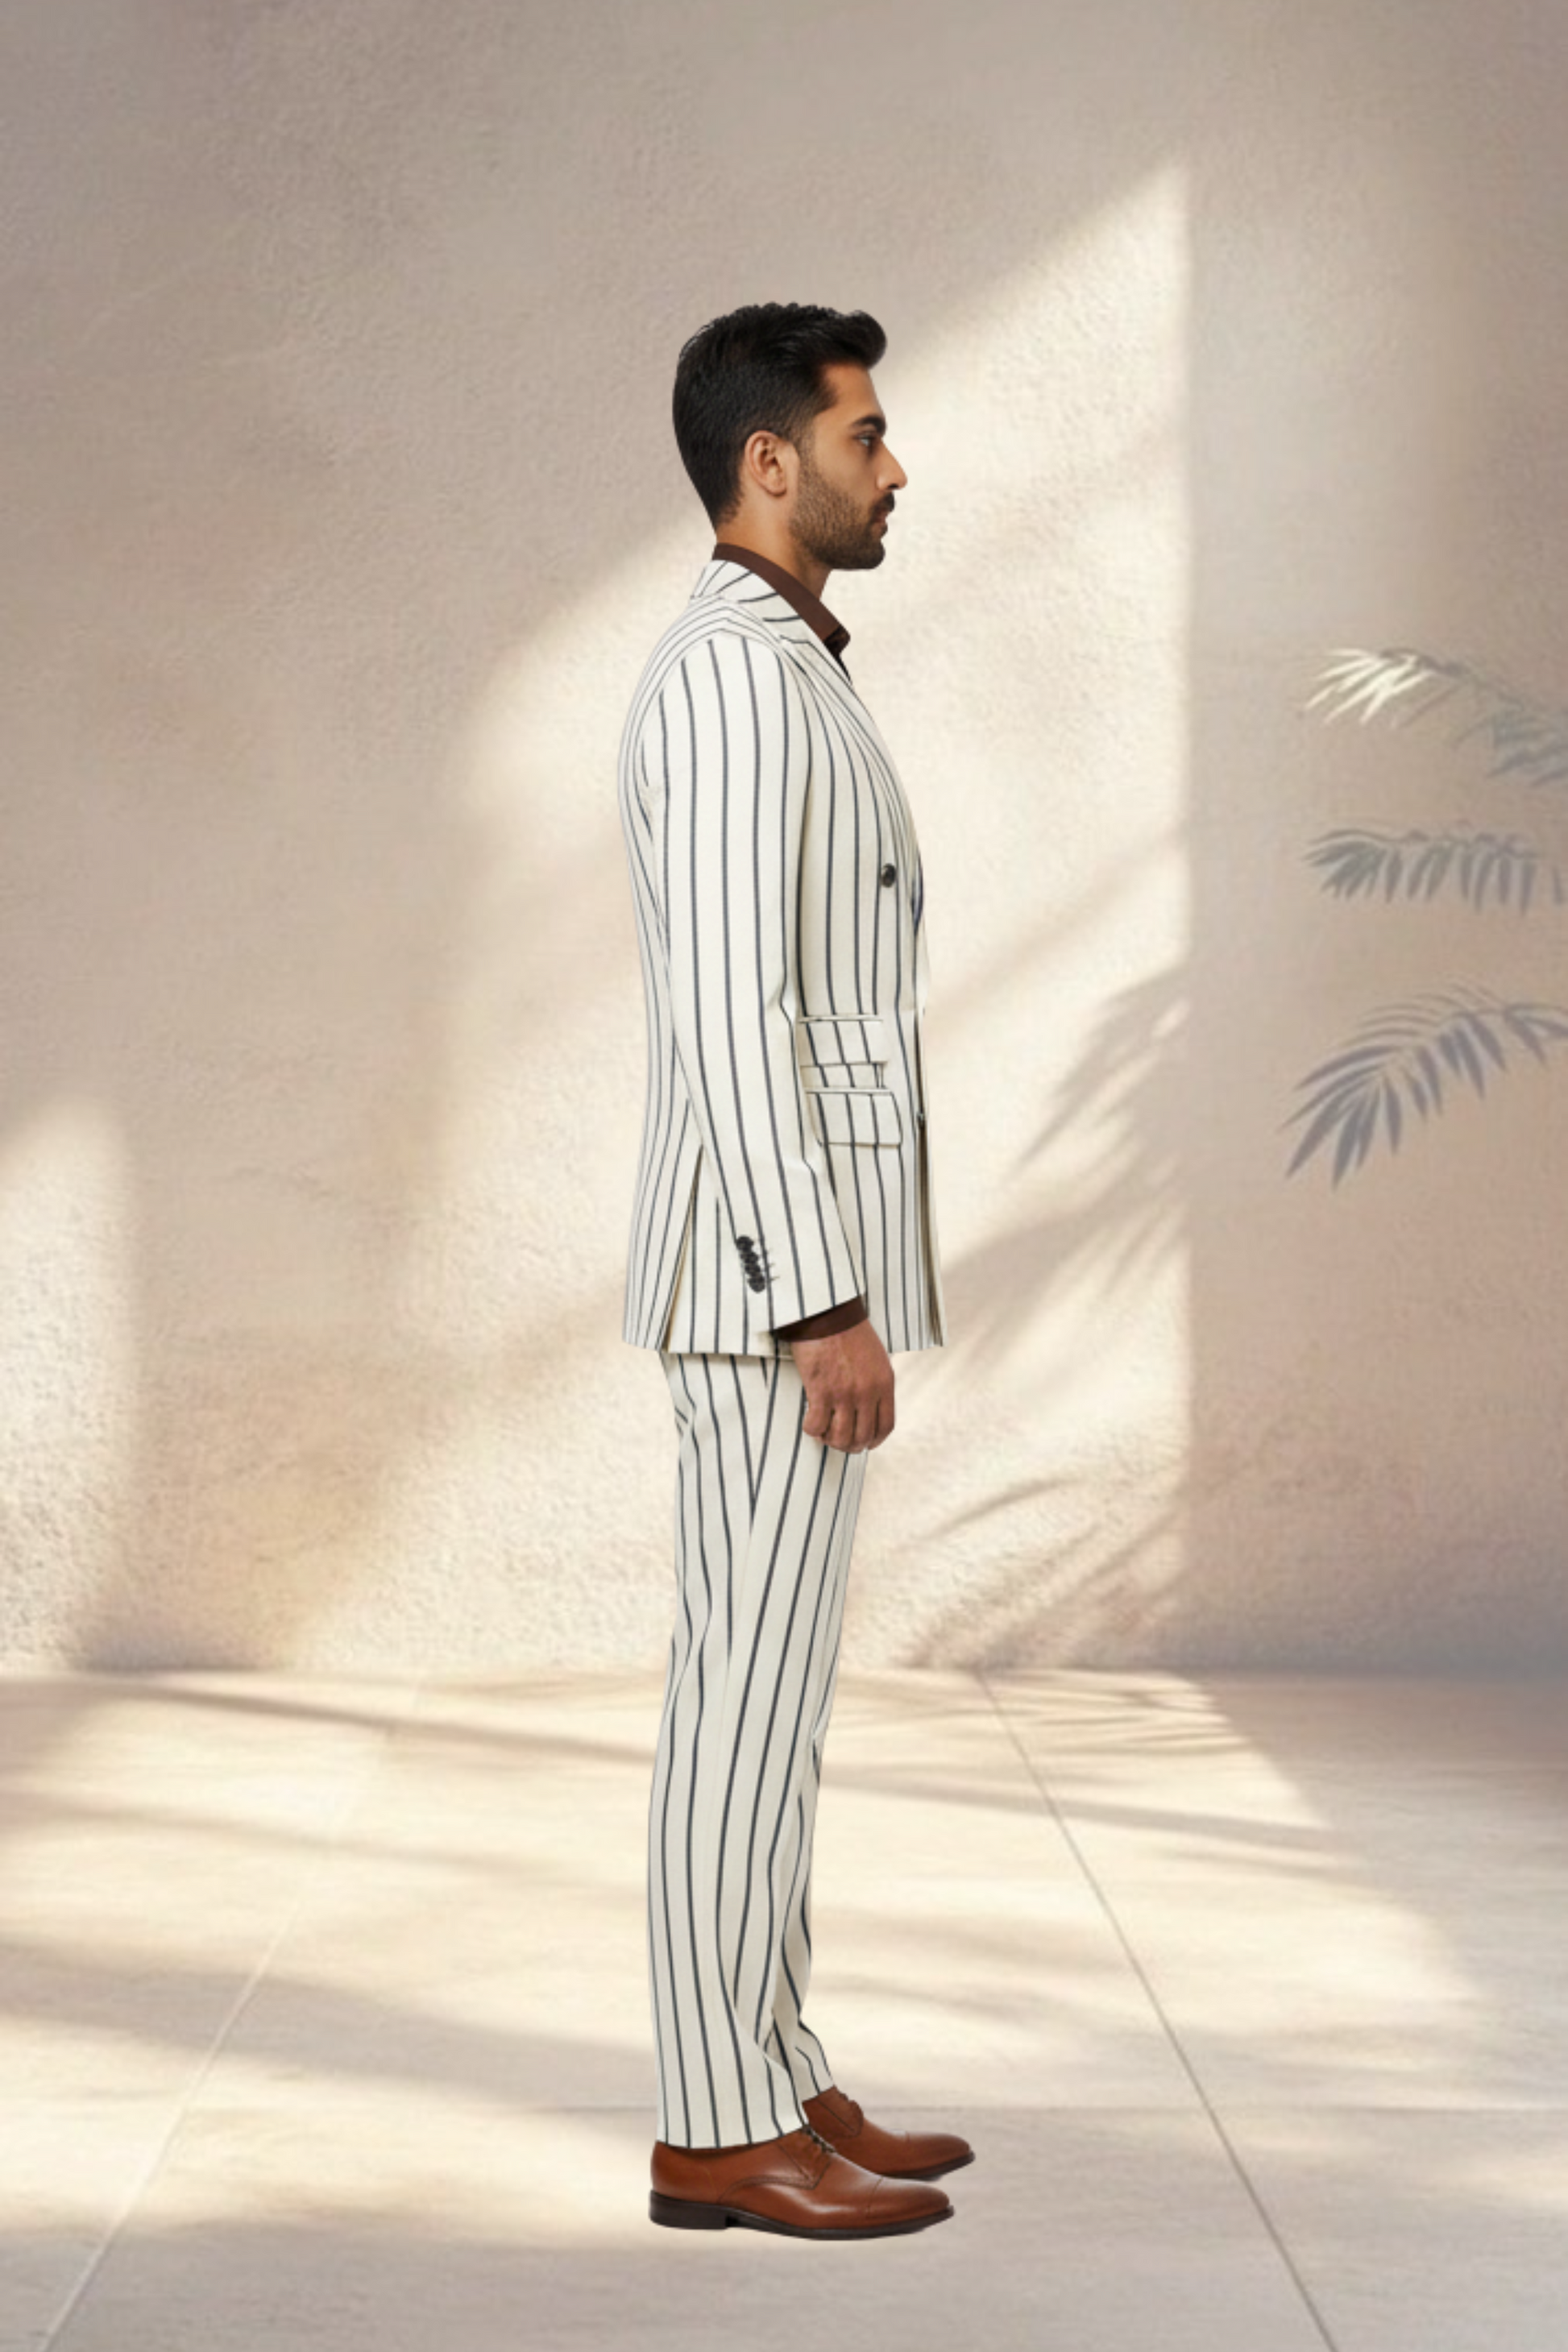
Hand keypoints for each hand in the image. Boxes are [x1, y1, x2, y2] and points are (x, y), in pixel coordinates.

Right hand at [788, 1319, 894, 1453]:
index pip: (885, 1425)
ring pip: (840, 1437)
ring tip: (823, 1433)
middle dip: (850, 1446)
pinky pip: (817, 1425)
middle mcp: (867, 1392)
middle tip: (838, 1441)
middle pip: (862, 1436)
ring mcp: (845, 1393)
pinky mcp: (821, 1390)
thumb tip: (869, 1404)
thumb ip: (876, 1382)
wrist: (828, 1313)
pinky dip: (812, 1430)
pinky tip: (810, 1422)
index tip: (865, 1443)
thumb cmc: (848, 1331)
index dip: (874, 1440)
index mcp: (884, 1383)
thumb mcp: (876, 1357)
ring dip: (831, 1441)